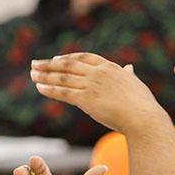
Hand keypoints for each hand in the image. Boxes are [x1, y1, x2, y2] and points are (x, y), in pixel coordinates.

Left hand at [30, 53, 167, 135]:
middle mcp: (98, 73)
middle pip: (68, 64)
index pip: (84, 57)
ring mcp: (91, 85)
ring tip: (32, 75)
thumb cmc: (142, 104)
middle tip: (35, 64)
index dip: (68, 57)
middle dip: (50, 64)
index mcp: (110, 67)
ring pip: (63, 77)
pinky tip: (39, 88)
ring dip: (45, 75)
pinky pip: (63, 92)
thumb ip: (128, 75)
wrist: (142, 117)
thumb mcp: (135, 84)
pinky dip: (50, 89)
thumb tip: (129, 68)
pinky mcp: (86, 99)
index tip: (56, 59)